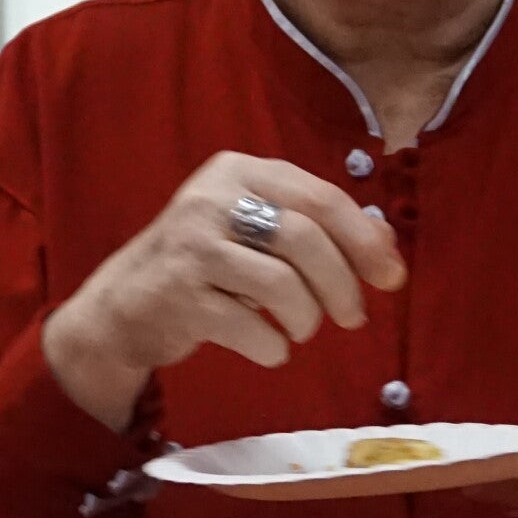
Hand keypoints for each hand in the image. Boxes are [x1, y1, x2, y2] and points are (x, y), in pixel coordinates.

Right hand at [43, 153, 405, 431]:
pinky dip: (272, 347)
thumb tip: (388, 243)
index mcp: (238, 171)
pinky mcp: (178, 295)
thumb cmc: (206, 264)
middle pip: (305, 239)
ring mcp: (191, 246)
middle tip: (351, 317)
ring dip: (307, 318)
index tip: (391, 277)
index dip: (365, 240)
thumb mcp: (258, 231)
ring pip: (281, 284)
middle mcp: (211, 199)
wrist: (125, 306)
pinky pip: (249, 327)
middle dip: (342, 285)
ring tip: (302, 329)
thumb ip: (320, 228)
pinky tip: (269, 347)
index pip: (320, 197)